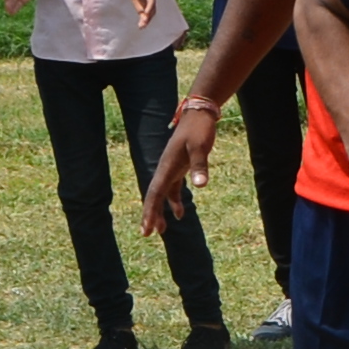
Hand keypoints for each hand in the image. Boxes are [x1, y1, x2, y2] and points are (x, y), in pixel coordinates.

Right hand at [141, 93, 221, 235]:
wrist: (199, 114)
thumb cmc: (199, 129)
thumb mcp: (201, 147)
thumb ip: (200, 166)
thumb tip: (200, 186)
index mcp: (167, 166)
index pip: (155, 193)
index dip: (150, 211)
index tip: (147, 228)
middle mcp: (166, 169)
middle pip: (155, 195)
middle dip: (151, 214)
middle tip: (148, 234)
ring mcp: (172, 168)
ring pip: (162, 194)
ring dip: (161, 211)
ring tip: (163, 230)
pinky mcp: (179, 167)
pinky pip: (172, 188)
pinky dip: (174, 201)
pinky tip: (181, 213)